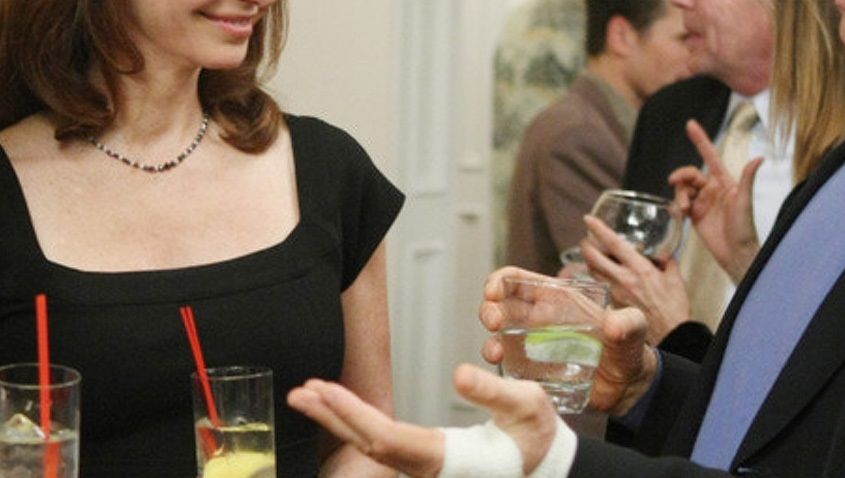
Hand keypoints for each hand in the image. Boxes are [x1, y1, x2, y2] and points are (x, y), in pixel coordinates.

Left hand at [290, 366, 558, 476]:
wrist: (545, 469)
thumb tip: (459, 375)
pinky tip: (339, 408)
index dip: (353, 415)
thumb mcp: (528, 407)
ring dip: (338, 420)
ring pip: (371, 447)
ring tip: (307, 395)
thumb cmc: (537, 439)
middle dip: (331, 418)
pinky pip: (382, 445)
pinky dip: (356, 424)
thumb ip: (495, 392)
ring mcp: (424, 468)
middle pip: (368, 445)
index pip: (387, 438)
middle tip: (299, 392)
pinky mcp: (424, 462)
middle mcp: (427, 468)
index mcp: (446, 458)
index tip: (325, 391)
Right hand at [480, 268, 655, 415]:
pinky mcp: (534, 373)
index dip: (499, 281)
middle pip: (501, 307)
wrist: (629, 387)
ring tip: (496, 352)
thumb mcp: (635, 329)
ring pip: (499, 338)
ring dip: (490, 342)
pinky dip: (501, 370)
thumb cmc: (630, 349)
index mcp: (556, 298)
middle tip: (494, 321)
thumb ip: (629, 322)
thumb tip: (614, 323)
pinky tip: (505, 373)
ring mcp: (534, 347)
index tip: (493, 292)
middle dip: (489, 309)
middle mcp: (539, 319)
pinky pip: (509, 369)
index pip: (518, 280)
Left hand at [580, 215, 689, 339]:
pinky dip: (599, 278)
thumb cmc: (674, 307)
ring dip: (590, 261)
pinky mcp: (612, 305)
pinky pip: (600, 287)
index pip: (614, 244)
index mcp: (639, 268)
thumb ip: (666, 261)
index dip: (599, 229)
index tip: (588, 219)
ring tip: (593, 255)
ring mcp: (615, 293)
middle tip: (586, 239)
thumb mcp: (674, 277)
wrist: (671, 333)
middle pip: (593, 257)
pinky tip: (603, 276)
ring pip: (593, 272)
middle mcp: (623, 279)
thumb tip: (662, 252)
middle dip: (585, 245)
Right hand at [668, 119, 762, 280]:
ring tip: (685, 208)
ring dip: (680, 195)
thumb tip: (759, 158)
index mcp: (725, 182)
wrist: (736, 254)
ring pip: (684, 189)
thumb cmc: (745, 228)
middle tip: (674, 182)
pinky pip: (680, 204)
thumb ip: (748, 179)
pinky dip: (678, 206)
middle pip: (691, 174)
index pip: (710, 156)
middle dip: (681, 176)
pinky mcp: (695, 216)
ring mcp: (703, 202)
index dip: (700, 140)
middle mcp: (713, 190)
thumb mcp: (745, 202)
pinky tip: (682, 214)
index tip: (690, 124)